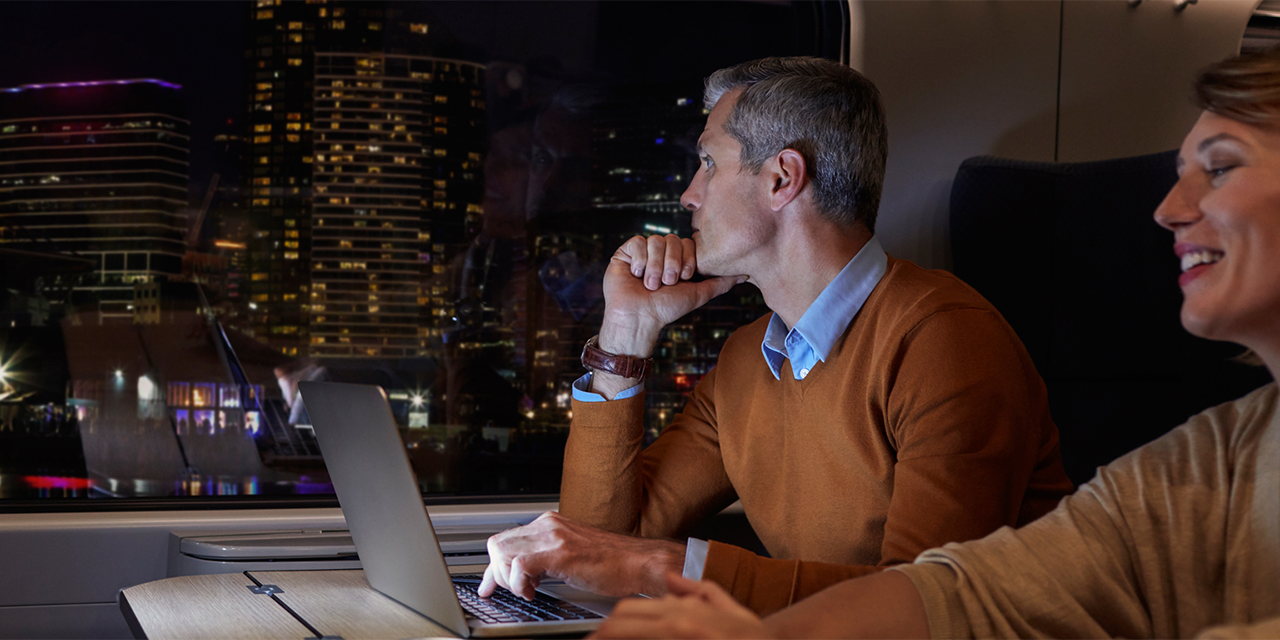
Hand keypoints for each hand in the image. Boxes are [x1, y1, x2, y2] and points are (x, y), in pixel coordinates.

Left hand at [478, 511, 684, 599]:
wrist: (641, 562)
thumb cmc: (615, 563)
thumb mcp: (573, 556)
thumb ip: (547, 560)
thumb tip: (526, 575)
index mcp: (551, 524)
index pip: (507, 539)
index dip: (494, 566)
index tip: (489, 585)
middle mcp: (549, 525)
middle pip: (498, 544)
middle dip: (496, 572)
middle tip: (509, 591)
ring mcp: (554, 537)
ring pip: (502, 552)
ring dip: (507, 578)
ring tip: (526, 590)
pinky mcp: (561, 553)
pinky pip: (519, 565)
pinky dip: (519, 583)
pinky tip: (534, 592)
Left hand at [587, 574, 773, 639]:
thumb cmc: (753, 639)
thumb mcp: (730, 609)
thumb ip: (699, 591)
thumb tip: (673, 580)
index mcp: (683, 611)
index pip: (627, 611)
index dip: (606, 625)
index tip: (597, 634)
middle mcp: (677, 622)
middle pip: (620, 623)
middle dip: (603, 633)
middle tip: (592, 639)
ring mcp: (679, 635)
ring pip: (630, 633)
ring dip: (614, 637)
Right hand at [593, 235, 743, 396]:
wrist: (640, 318)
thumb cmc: (667, 309)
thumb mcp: (698, 294)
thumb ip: (720, 282)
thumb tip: (745, 274)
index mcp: (676, 259)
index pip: (687, 243)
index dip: (688, 259)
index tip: (685, 278)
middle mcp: (659, 253)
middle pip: (672, 239)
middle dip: (672, 264)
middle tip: (667, 283)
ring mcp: (642, 252)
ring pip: (655, 241)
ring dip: (656, 266)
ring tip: (651, 284)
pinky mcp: (625, 253)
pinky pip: (637, 242)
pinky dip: (640, 261)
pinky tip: (637, 275)